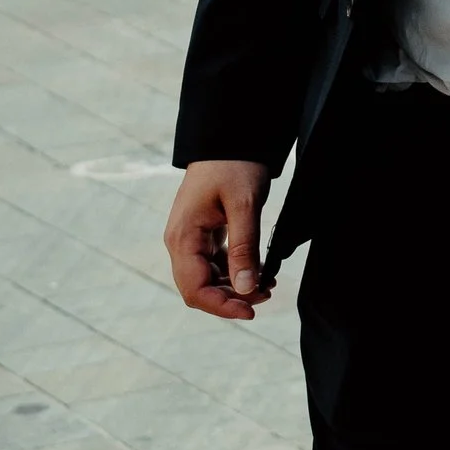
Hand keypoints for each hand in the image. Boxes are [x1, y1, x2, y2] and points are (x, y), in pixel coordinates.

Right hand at [162, 160, 272, 319]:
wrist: (229, 139)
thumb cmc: (235, 166)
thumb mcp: (245, 205)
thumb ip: (244, 247)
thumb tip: (247, 288)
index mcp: (183, 238)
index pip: (195, 289)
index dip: (221, 306)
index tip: (251, 311)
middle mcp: (180, 242)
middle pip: (199, 288)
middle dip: (230, 298)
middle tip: (267, 295)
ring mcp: (190, 239)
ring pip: (208, 278)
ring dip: (235, 286)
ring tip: (269, 284)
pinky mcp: (203, 234)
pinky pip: (215, 263)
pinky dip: (235, 271)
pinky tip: (260, 271)